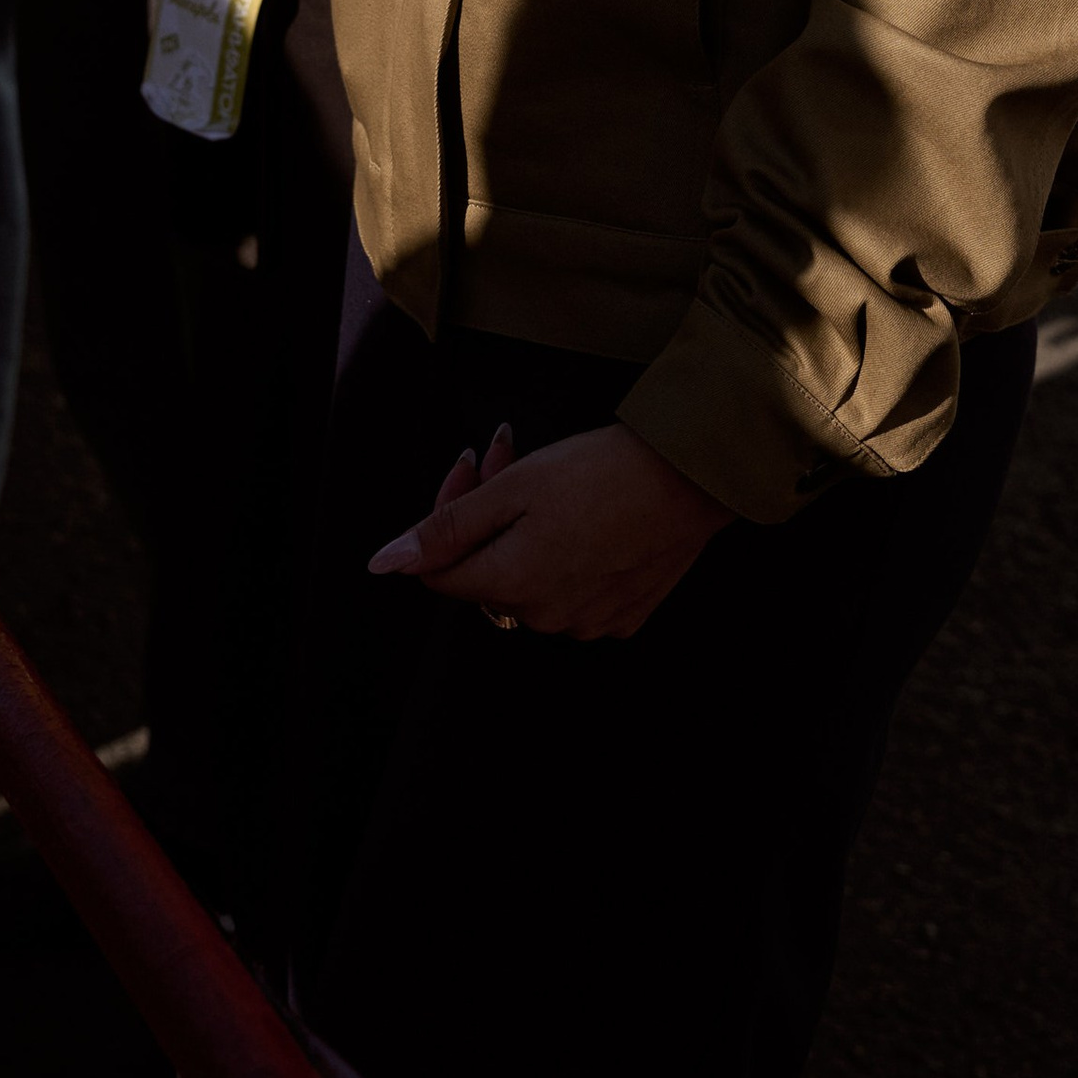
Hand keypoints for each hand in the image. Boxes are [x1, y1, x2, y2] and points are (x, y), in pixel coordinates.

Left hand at [367, 421, 732, 640]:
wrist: (691, 476)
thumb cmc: (603, 471)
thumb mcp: (514, 485)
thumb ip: (446, 527)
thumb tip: (386, 564)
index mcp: (513, 585)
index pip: (439, 572)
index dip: (444, 513)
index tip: (473, 464)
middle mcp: (546, 618)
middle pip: (487, 572)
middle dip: (486, 514)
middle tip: (510, 453)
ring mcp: (588, 623)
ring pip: (530, 582)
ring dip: (526, 534)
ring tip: (552, 480)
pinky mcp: (623, 617)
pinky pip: (574, 593)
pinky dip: (570, 556)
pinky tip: (587, 515)